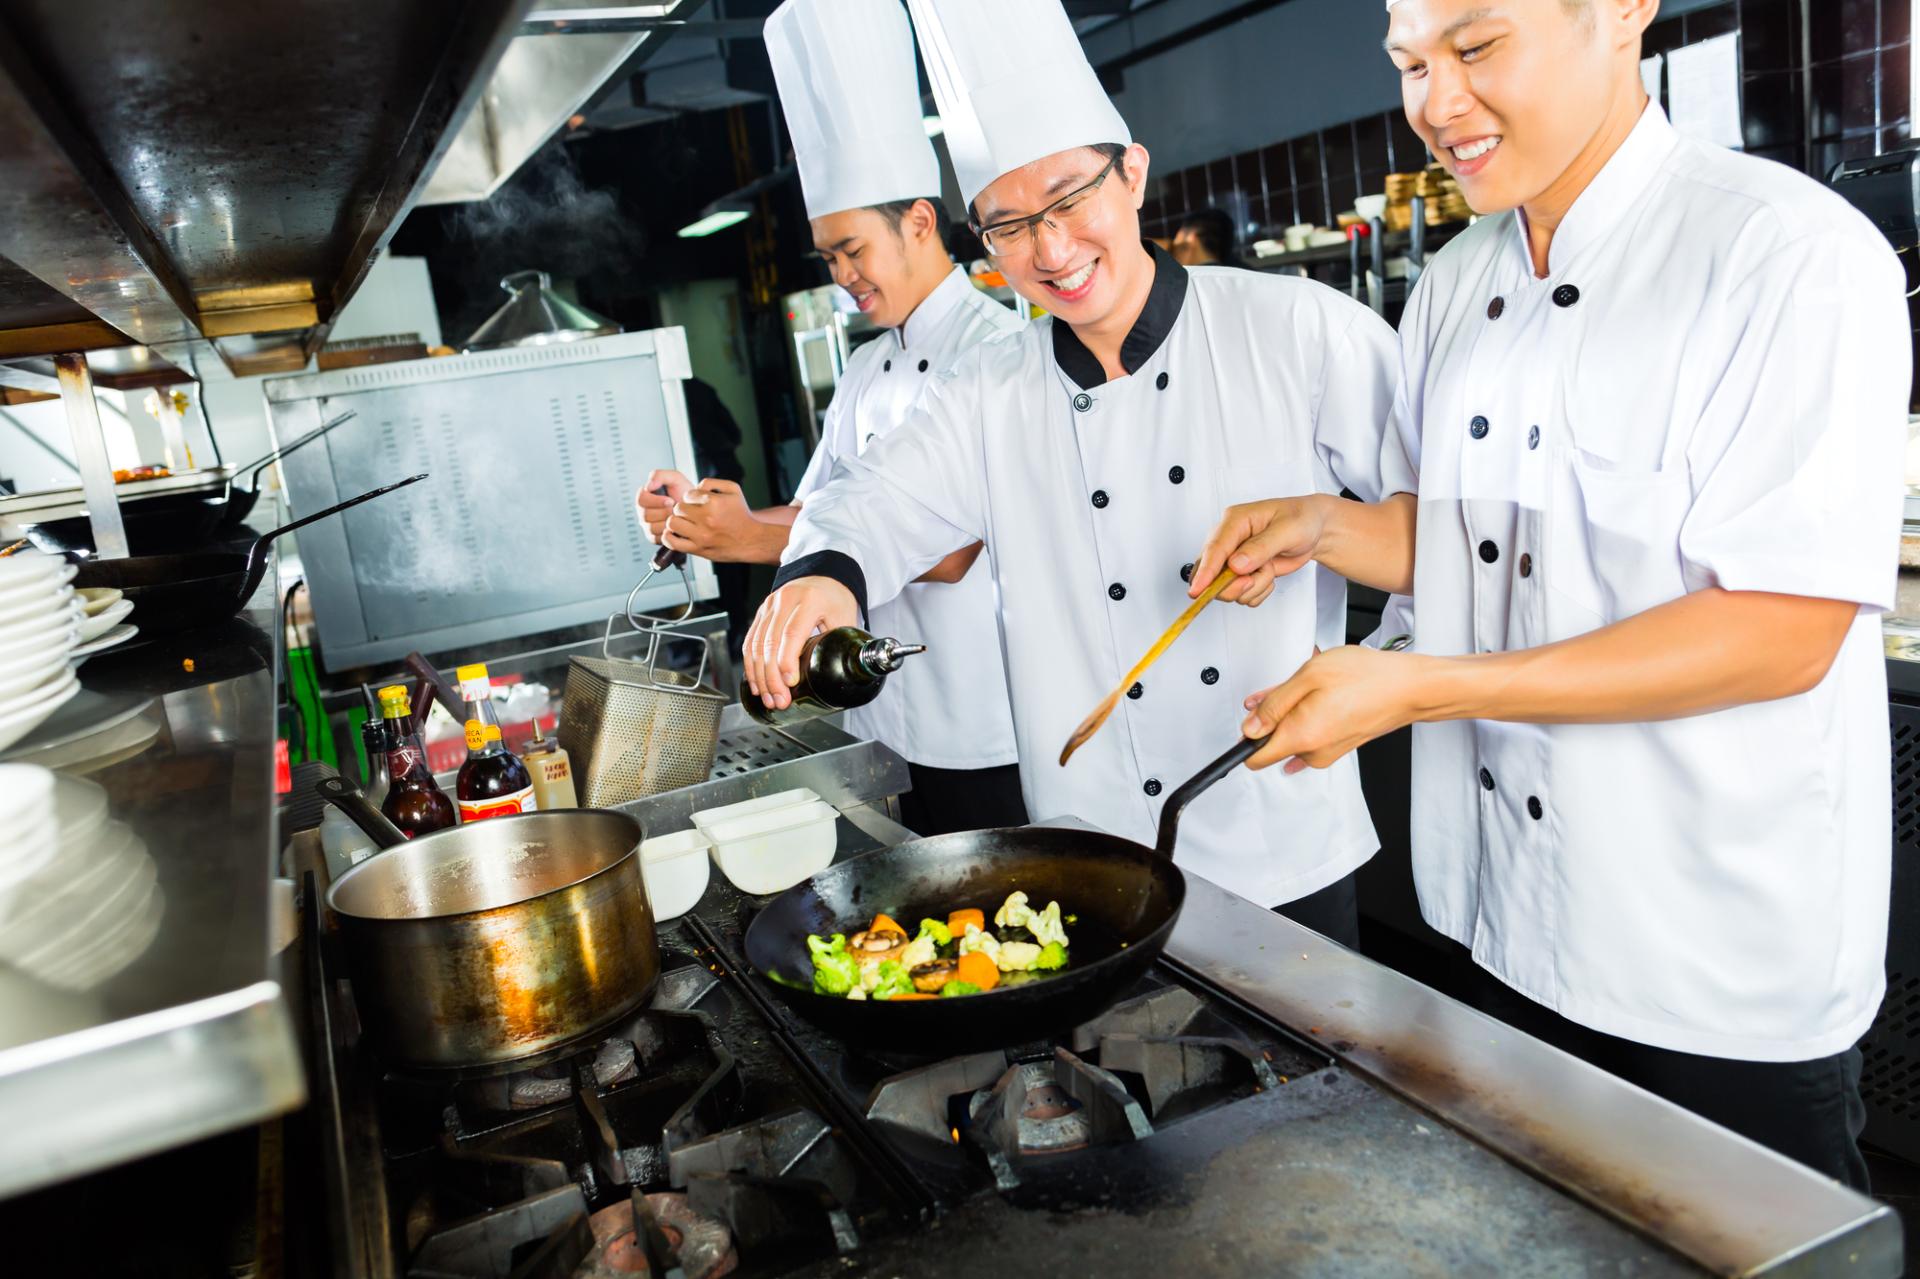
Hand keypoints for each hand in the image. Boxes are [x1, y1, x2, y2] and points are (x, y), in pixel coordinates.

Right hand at [635, 469, 691, 544]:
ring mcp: (647, 525)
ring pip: (651, 527)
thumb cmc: (685, 493)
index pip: (641, 499)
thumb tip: (648, 485)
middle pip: (645, 515)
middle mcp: (643, 511)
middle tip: (675, 510)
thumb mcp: (676, 479)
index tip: (670, 500)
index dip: (656, 501)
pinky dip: (668, 532)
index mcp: (645, 496)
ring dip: (667, 522)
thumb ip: (660, 475)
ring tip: (677, 518)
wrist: (696, 510)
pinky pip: (656, 538)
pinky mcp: (652, 537)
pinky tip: (676, 527)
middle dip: (664, 512)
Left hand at [663, 479, 765, 561]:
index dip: (690, 498)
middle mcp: (706, 519)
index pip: (688, 495)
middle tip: (689, 513)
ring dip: (675, 521)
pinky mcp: (698, 549)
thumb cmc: (742, 516)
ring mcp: (701, 535)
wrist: (752, 540)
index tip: (696, 503)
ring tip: (683, 523)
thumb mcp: (734, 490)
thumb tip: (696, 486)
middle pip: (678, 508)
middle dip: (682, 509)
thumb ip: (713, 482)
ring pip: (672, 523)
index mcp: (714, 503)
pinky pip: (673, 543)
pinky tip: (675, 534)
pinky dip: (669, 537)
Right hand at [744, 576, 859, 708]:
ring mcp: (769, 606)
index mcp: (809, 600)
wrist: (823, 575)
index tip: (790, 683)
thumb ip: (846, 643)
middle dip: (772, 677)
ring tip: (768, 698)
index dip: (787, 661)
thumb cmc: (835, 596)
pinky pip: (750, 641)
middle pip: (770, 643)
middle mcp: (784, 600)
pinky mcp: (761, 613)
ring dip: (759, 676)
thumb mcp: (845, 616)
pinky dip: (750, 665)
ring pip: (755, 644)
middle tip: (780, 700)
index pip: (792, 634)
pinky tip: (757, 683)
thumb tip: (853, 672)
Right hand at [1190, 496, 1329, 606]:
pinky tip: (1269, 575)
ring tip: (1270, 569)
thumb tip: (1236, 564)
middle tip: (1254, 580)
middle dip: (1232, 584)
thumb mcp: (1287, 530)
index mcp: (1235, 521)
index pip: (1214, 549)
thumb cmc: (1301, 519)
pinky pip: (1241, 594)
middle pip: (1211, 573)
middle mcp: (1229, 540)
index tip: (1197, 591)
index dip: (1205, 572)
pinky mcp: (1242, 572)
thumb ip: (1260, 547)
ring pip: (1228, 588)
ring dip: (1253, 586)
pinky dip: (1257, 592)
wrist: (1314, 528)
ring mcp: (1234, 558)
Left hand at [1239, 645, 1427, 772]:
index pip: (1254, 759)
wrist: (1410, 687)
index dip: (1245, 737)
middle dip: (1273, 716)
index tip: (1249, 718)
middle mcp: (1313, 753)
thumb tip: (1250, 726)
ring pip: (1293, 735)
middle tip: (1289, 689)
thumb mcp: (1308, 676)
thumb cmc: (1366, 678)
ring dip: (1294, 712)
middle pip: (1273, 743)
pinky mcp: (1339, 746)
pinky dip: (1308, 716)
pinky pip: (1311, 734)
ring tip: (1314, 687)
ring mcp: (1328, 752)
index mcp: (1301, 737)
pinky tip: (1320, 697)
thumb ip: (1274, 704)